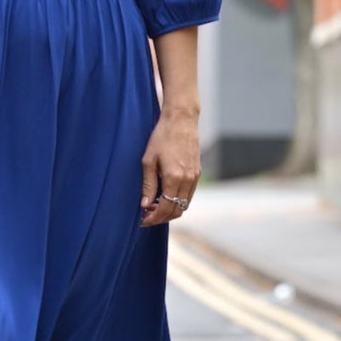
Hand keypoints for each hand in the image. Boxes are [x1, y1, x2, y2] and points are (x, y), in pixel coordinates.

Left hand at [140, 108, 199, 227]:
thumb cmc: (161, 137)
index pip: (165, 208)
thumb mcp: (148, 160)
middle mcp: (188, 180)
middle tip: (146, 217)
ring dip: (170, 210)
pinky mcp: (197, 173)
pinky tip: (165, 196)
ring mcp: (195, 177)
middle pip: (177, 210)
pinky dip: (178, 201)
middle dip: (161, 218)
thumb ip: (148, 185)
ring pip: (184, 205)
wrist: (181, 120)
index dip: (153, 218)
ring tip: (154, 208)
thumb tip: (144, 205)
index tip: (142, 221)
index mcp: (174, 177)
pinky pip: (189, 195)